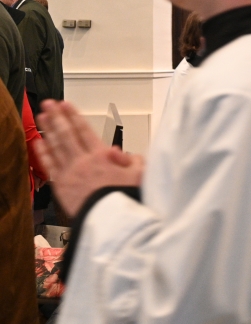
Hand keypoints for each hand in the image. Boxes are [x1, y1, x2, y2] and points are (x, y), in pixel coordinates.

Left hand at [35, 100, 144, 215]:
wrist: (110, 220)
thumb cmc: (125, 198)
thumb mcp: (139, 175)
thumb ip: (133, 160)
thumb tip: (121, 153)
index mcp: (101, 156)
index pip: (85, 130)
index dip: (74, 115)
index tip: (66, 104)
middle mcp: (83, 161)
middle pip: (67, 134)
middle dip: (57, 117)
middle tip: (49, 104)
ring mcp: (70, 173)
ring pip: (56, 146)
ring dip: (48, 130)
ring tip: (42, 117)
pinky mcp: (62, 186)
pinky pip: (50, 165)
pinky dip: (44, 153)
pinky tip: (39, 143)